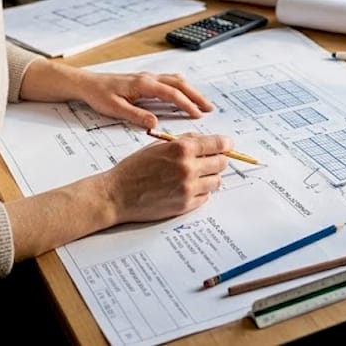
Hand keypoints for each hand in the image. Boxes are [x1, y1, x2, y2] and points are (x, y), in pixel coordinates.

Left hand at [79, 71, 214, 129]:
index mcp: (143, 84)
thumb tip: (155, 123)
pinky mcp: (145, 80)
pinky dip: (181, 87)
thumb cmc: (99, 95)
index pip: (172, 94)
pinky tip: (184, 94)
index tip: (198, 115)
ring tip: (202, 103)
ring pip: (176, 80)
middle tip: (209, 108)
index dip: (187, 104)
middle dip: (196, 96)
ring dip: (191, 91)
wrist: (87, 83)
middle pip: (179, 84)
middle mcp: (149, 78)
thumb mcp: (115, 109)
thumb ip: (136, 115)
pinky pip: (169, 80)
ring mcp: (148, 77)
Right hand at [101, 133, 233, 222]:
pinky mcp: (185, 205)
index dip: (226, 144)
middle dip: (217, 160)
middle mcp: (188, 168)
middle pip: (221, 163)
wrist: (117, 195)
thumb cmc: (134, 169)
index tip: (228, 145)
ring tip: (194, 176)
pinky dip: (200, 192)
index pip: (218, 144)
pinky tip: (186, 188)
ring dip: (209, 177)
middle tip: (209, 161)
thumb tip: (204, 140)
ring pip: (216, 181)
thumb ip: (183, 141)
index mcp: (182, 149)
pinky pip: (206, 197)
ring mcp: (188, 188)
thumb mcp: (157, 145)